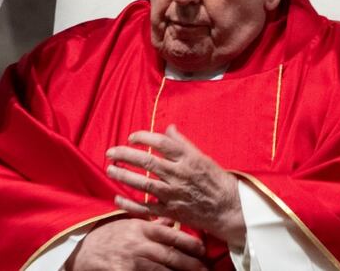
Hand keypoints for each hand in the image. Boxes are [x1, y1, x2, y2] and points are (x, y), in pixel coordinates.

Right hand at [65, 217, 205, 270]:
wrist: (81, 250)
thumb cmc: (107, 235)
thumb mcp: (129, 223)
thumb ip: (151, 224)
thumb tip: (171, 220)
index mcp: (140, 229)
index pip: (170, 235)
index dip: (189, 243)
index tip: (204, 250)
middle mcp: (138, 245)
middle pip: (171, 256)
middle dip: (192, 265)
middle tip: (207, 270)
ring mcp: (131, 262)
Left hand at [106, 125, 244, 248]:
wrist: (229, 209)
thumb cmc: (216, 181)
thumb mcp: (202, 157)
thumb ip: (183, 143)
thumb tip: (169, 127)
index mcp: (188, 159)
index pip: (162, 143)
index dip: (144, 138)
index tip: (131, 137)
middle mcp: (180, 175)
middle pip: (148, 162)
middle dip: (126, 155)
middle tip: (110, 152)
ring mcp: (174, 194)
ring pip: (144, 184)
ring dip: (124, 176)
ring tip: (110, 170)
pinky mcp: (172, 211)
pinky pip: (147, 208)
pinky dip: (131, 203)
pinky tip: (117, 198)